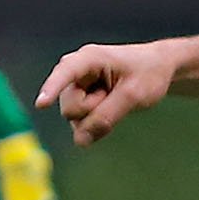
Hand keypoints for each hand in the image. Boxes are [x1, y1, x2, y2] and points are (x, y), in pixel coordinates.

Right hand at [35, 39, 183, 147]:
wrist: (157, 69)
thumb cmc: (147, 74)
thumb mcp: (133, 95)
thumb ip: (106, 117)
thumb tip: (80, 141)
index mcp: (88, 58)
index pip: (65, 73)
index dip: (52, 88)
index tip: (41, 104)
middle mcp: (75, 72)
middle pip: (70, 108)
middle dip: (94, 111)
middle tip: (116, 95)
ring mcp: (75, 88)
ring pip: (73, 119)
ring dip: (97, 117)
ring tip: (114, 98)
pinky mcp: (79, 102)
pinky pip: (80, 124)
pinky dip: (97, 122)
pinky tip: (109, 107)